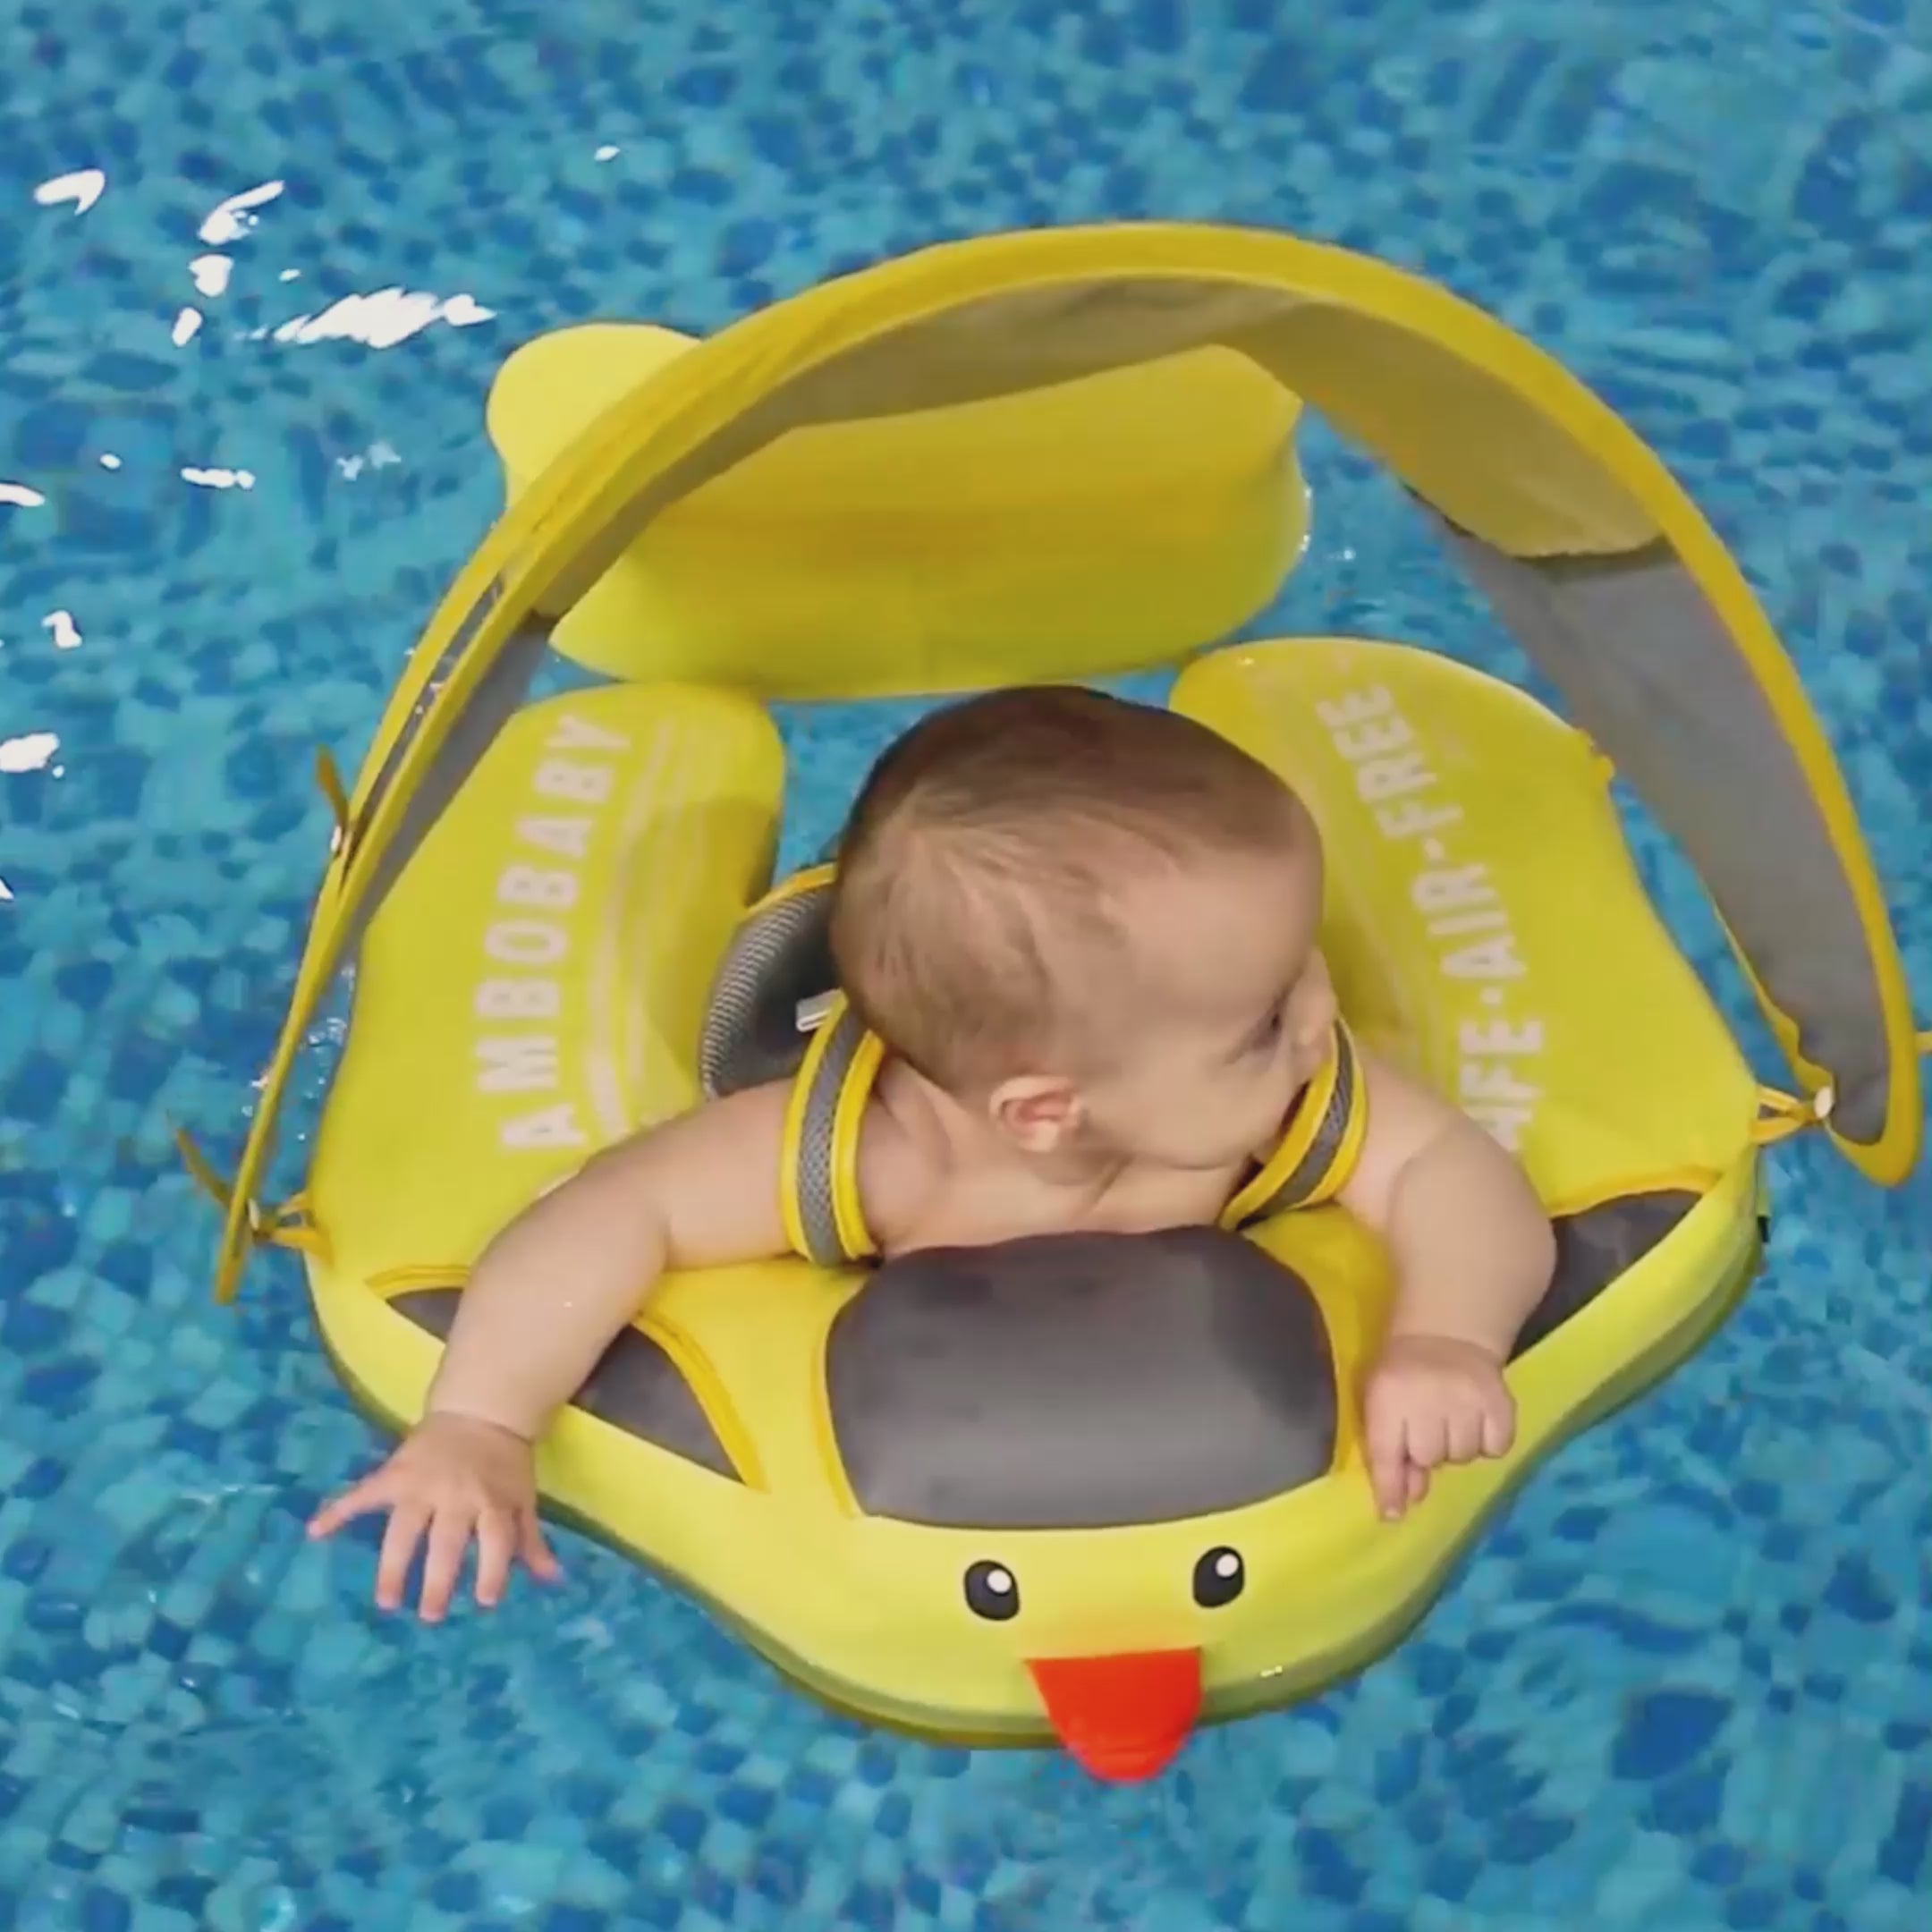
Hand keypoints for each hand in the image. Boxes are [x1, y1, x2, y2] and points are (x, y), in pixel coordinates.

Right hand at [307, 1411, 561, 1618]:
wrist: (480, 1410)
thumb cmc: (504, 1464)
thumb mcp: (522, 1499)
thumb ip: (529, 1540)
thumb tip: (552, 1579)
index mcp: (491, 1502)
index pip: (495, 1540)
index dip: (493, 1569)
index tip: (487, 1601)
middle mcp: (456, 1495)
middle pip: (446, 1542)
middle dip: (438, 1580)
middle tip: (431, 1615)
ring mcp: (421, 1485)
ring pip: (404, 1529)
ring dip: (395, 1565)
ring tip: (387, 1601)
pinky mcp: (394, 1472)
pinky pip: (363, 1493)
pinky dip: (337, 1510)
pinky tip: (315, 1532)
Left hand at [1363, 1333, 1514, 1520]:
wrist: (1445, 1334)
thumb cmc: (1402, 1376)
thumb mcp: (1381, 1404)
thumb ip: (1389, 1451)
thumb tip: (1405, 1502)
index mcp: (1388, 1396)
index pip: (1386, 1453)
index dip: (1389, 1487)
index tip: (1392, 1515)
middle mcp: (1427, 1397)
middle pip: (1429, 1457)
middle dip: (1426, 1452)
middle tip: (1426, 1430)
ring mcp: (1468, 1398)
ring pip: (1463, 1455)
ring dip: (1456, 1446)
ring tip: (1451, 1421)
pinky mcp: (1501, 1401)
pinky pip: (1496, 1448)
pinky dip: (1487, 1442)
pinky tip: (1477, 1421)